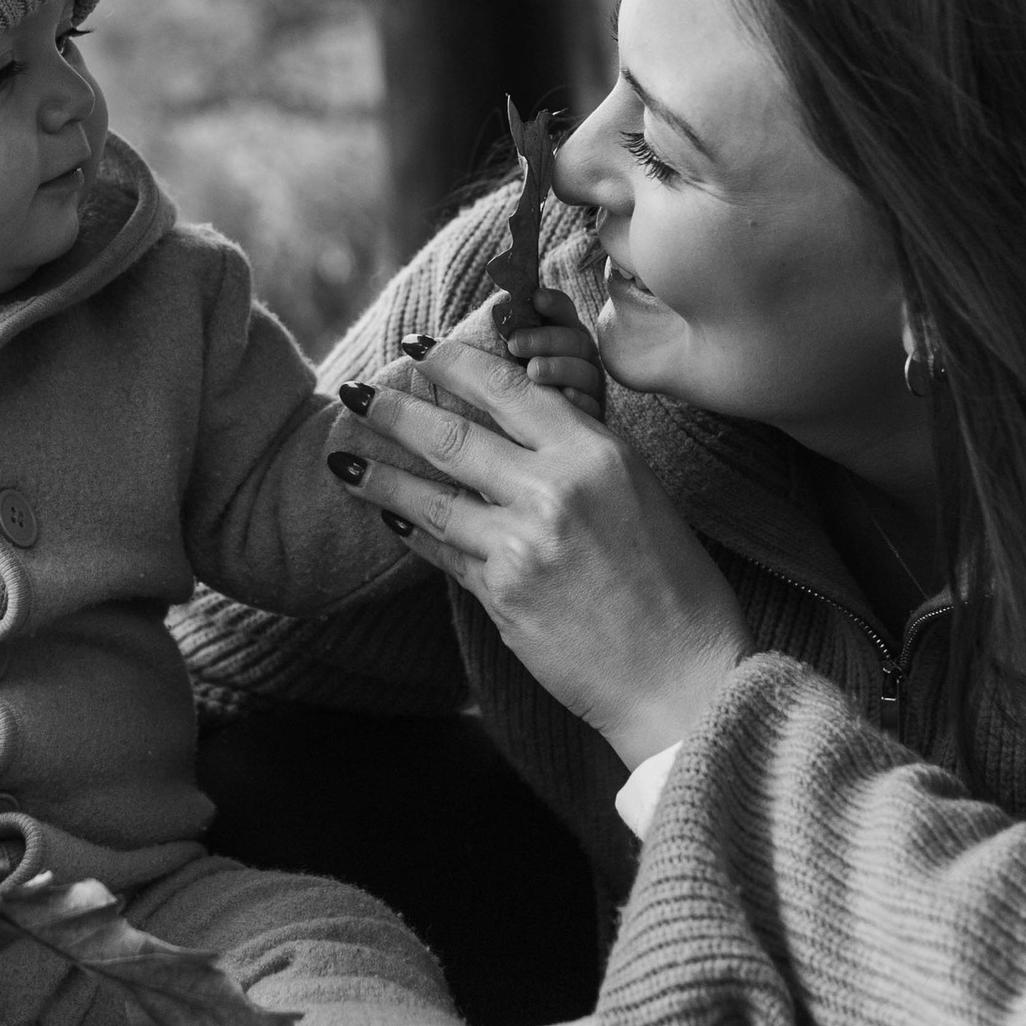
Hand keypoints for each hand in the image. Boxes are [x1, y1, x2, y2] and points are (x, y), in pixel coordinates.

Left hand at [334, 325, 749, 766]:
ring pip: (430, 498)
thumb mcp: (640, 494)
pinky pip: (443, 553)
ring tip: (343, 459)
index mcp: (596, 452)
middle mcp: (553, 490)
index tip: (419, 346)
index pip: (507, 388)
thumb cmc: (676, 587)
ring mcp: (521, 544)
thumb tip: (521, 424)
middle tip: (357, 394)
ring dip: (379, 476)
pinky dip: (414, 532)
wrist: (682, 678)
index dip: (453, 361)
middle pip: (451, 436)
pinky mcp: (501, 594)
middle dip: (394, 410)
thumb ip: (581, 455)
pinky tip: (392, 517)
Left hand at [500, 281, 604, 413]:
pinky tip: (566, 397)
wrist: (526, 437)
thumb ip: (508, 336)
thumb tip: (493, 308)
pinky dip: (580, 401)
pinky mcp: (593, 418)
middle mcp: (579, 359)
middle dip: (545, 338)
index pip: (562, 312)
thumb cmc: (510, 389)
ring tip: (533, 371)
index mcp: (560, 337)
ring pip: (585, 372)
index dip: (553, 303)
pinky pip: (593, 407)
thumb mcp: (509, 360)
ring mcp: (589, 388)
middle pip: (575, 340)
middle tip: (515, 344)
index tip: (536, 297)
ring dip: (559, 368)